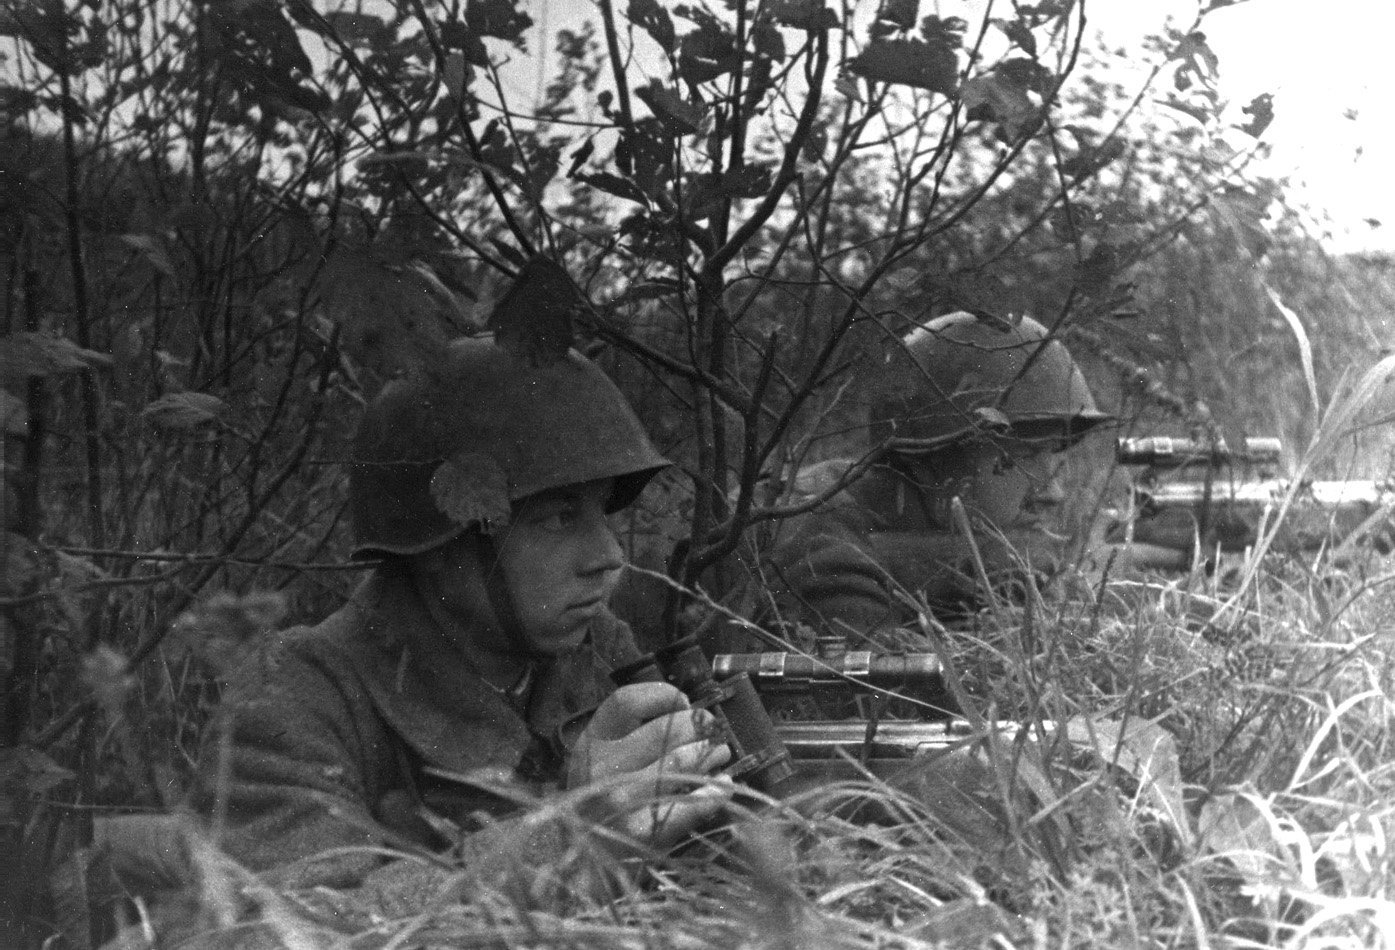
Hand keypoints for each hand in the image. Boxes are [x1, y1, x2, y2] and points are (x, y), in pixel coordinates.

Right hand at [567, 682, 732, 849]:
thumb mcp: (600, 759)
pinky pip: (693, 803)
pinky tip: (724, 785)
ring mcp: (624, 800)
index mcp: (592, 742)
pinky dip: (716, 791)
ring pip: (682, 761)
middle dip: (700, 725)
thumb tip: (689, 711)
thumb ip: (630, 733)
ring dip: (712, 753)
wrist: (585, 860)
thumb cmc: (601, 800)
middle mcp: (605, 767)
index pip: (627, 701)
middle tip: (714, 729)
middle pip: (664, 729)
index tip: (683, 702)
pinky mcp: (646, 831)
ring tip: (722, 753)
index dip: (663, 696)